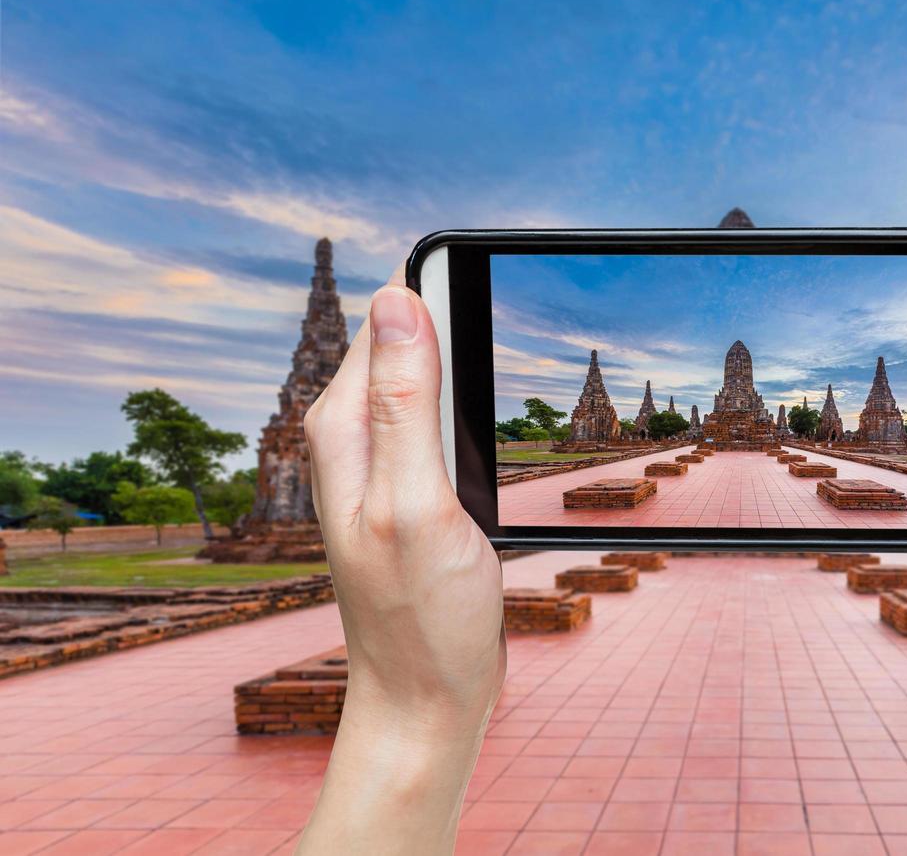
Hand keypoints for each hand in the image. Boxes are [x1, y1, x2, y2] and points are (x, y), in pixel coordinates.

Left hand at [298, 269, 505, 855]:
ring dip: (463, 359)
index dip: (435, 284)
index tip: (483, 270)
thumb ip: (406, 403)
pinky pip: (437, 417)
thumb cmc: (421, 614)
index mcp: (343, 429)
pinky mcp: (411, 486)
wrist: (426, 694)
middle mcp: (354, 437)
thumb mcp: (417, 502)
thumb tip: (398, 300)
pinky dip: (468, 404)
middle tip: (505, 304)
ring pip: (424, 375)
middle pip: (404, 337)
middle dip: (452, 313)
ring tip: (502, 344)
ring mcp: (382, 463)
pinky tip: (491, 415)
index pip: (384, 316)